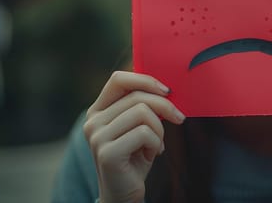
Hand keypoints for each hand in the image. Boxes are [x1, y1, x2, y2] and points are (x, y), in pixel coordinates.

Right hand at [83, 71, 185, 202]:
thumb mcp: (138, 126)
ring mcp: (97, 137)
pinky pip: (144, 133)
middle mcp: (92, 121)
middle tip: (179, 118)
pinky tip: (151, 154)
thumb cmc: (135, 158)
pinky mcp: (107, 153)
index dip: (145, 80)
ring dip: (160, 129)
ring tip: (156, 143)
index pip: (118, 79)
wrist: (124, 193)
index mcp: (98, 111)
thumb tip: (165, 88)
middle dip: (165, 106)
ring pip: (143, 113)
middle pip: (137, 97)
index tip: (167, 91)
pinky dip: (156, 143)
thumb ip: (142, 106)